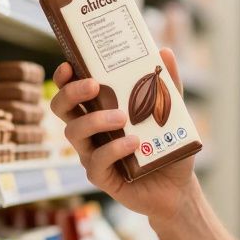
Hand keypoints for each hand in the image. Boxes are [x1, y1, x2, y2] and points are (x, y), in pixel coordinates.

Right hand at [50, 48, 198, 220]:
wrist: (178, 187)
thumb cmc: (167, 146)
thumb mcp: (172, 111)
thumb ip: (167, 84)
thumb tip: (165, 52)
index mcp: (99, 111)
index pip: (71, 92)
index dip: (64, 78)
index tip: (69, 65)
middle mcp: (90, 132)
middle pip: (62, 109)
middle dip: (71, 93)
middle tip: (94, 86)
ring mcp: (92, 155)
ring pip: (74, 133)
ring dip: (95, 120)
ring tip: (122, 117)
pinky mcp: (102, 177)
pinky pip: (96, 162)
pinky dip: (113, 150)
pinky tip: (133, 143)